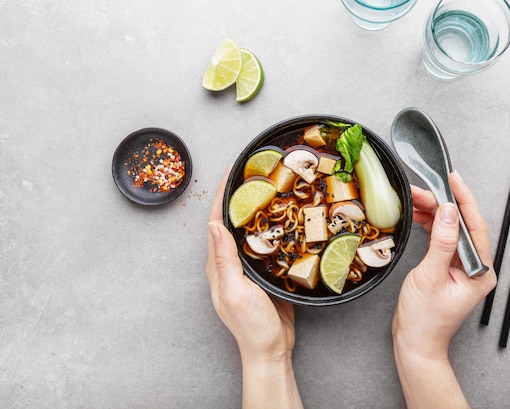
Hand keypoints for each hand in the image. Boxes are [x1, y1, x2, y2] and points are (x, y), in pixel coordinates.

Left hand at [205, 168, 302, 408]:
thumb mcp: (236, 293)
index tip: (233, 171)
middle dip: (240, 195)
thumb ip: (224, 260)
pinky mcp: (264, 273)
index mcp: (217, 265)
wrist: (270, 350)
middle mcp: (229, 263)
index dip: (223, 195)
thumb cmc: (251, 327)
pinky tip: (284, 219)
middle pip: (232, 221)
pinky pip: (265, 244)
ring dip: (256, 209)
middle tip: (256, 173)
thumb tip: (214, 225)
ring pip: (249, 230)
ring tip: (270, 189)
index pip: (217, 222)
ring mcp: (247, 268)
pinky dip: (271, 227)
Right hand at [392, 171, 495, 408]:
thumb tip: (448, 212)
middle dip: (443, 204)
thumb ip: (441, 243)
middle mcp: (476, 269)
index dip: (464, 200)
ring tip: (417, 198)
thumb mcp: (430, 277)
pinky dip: (431, 226)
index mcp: (480, 272)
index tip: (453, 179)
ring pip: (451, 230)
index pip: (475, 226)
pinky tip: (420, 216)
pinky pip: (442, 240)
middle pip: (463, 226)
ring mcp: (462, 269)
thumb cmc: (424, 320)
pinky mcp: (449, 269)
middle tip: (423, 188)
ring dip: (434, 213)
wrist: (415, 344)